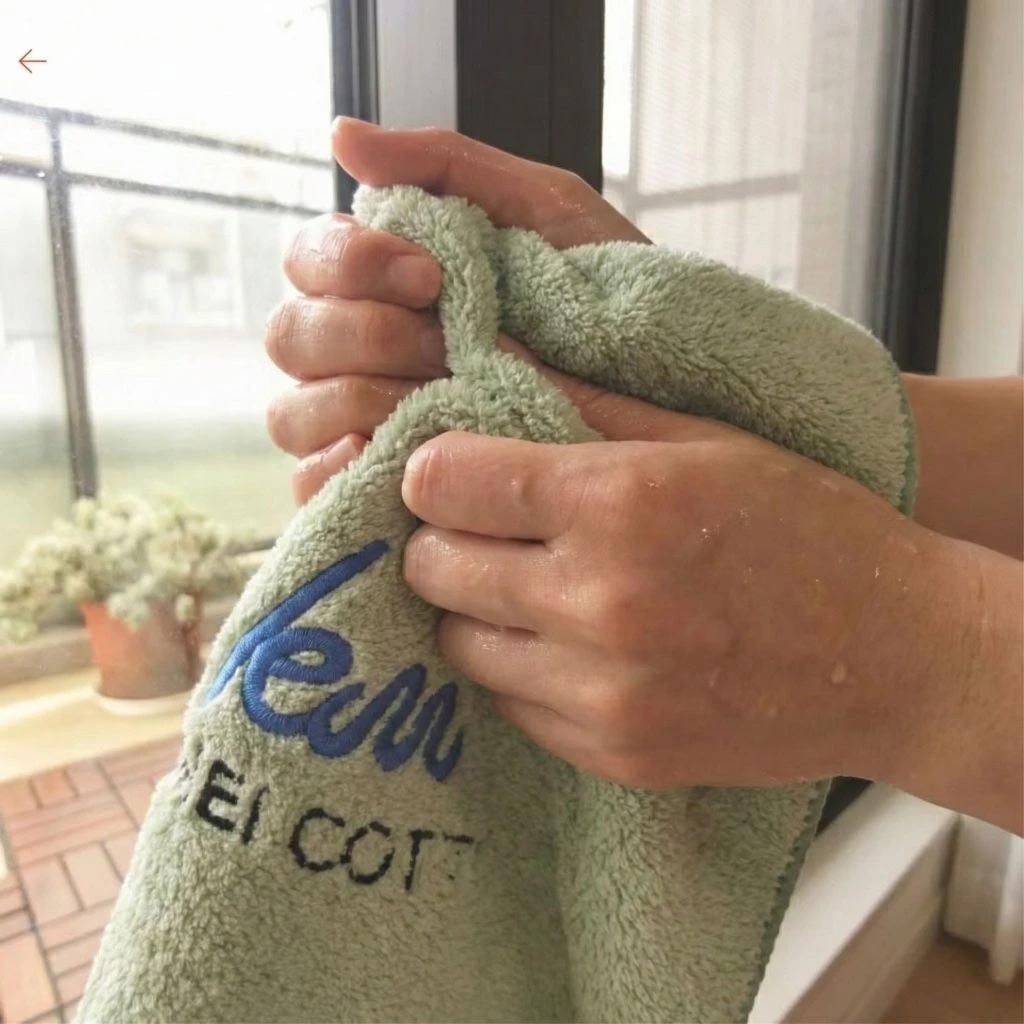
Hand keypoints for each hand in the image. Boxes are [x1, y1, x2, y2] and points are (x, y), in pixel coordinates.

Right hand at [265, 119, 646, 503]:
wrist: (665, 397)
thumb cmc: (607, 301)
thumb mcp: (542, 213)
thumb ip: (445, 166)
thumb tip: (342, 136)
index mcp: (384, 284)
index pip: (310, 262)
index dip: (350, 264)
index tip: (431, 277)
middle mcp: (358, 355)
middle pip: (293, 338)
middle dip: (364, 335)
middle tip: (444, 344)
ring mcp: (360, 426)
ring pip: (294, 413)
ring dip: (358, 400)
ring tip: (438, 402)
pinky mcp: (374, 493)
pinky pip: (314, 486)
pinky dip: (341, 472)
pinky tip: (397, 460)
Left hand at [398, 424, 944, 791]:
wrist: (898, 656)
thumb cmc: (808, 529)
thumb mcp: (704, 439)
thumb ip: (584, 401)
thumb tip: (493, 361)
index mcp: (620, 502)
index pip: (443, 481)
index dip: (435, 469)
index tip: (453, 471)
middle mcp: (598, 603)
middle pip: (433, 566)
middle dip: (441, 541)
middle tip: (484, 529)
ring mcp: (604, 694)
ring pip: (457, 644)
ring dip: (475, 610)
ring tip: (527, 587)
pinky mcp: (615, 755)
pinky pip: (509, 706)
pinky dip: (519, 671)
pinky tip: (567, 645)